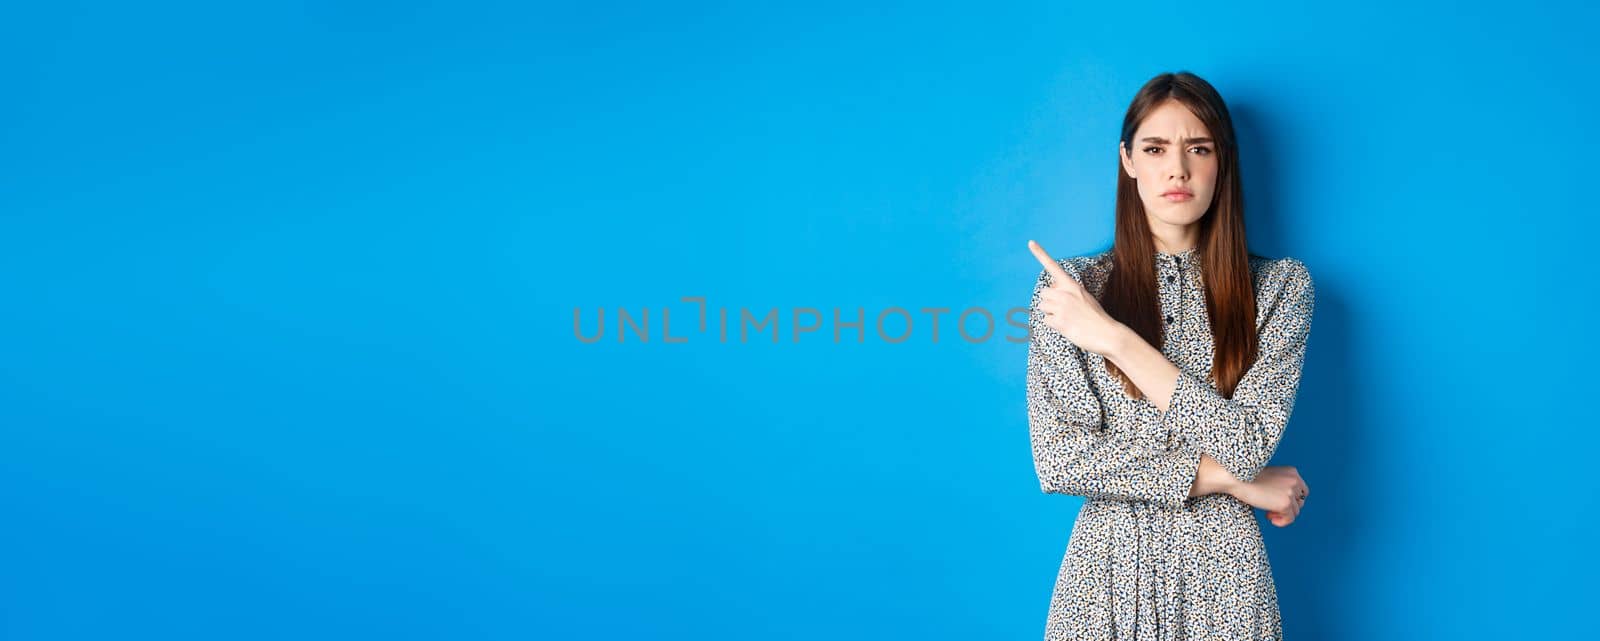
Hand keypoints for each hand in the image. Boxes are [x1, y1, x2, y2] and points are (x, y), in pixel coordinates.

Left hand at [1028, 240, 1127, 356]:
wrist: (1107, 334)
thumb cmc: (1095, 316)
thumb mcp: (1084, 297)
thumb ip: (1067, 291)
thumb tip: (1050, 288)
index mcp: (1072, 285)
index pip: (1053, 266)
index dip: (1040, 254)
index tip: (1030, 242)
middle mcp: (1065, 293)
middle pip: (1043, 293)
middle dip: (1049, 301)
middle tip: (1063, 309)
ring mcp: (1061, 307)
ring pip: (1042, 306)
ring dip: (1050, 313)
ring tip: (1067, 318)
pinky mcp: (1059, 321)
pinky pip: (1046, 320)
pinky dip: (1054, 325)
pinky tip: (1067, 326)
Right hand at [1230, 465, 1309, 526]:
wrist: (1236, 477)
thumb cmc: (1246, 477)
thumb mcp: (1269, 477)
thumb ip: (1281, 485)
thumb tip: (1285, 501)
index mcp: (1292, 472)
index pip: (1302, 490)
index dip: (1292, 499)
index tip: (1277, 502)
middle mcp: (1295, 481)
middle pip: (1300, 502)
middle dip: (1288, 508)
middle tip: (1272, 510)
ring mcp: (1291, 492)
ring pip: (1295, 511)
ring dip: (1282, 515)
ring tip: (1268, 513)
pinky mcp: (1285, 504)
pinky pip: (1290, 519)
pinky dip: (1281, 522)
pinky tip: (1269, 518)